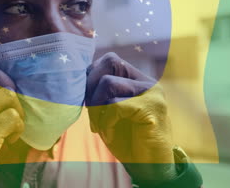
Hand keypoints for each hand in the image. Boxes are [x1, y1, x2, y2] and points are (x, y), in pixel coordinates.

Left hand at [85, 52, 176, 183]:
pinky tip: (110, 134)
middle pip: (110, 62)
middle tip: (91, 112)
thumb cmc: (126, 140)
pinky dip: (106, 121)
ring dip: (96, 108)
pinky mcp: (152, 109)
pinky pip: (115, 105)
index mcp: (138, 79)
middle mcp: (148, 82)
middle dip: (91, 87)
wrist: (148, 168)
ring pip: (108, 83)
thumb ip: (98, 93)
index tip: (87, 102)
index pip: (109, 60)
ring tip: (100, 126)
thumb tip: (77, 77)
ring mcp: (152, 94)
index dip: (90, 78)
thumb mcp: (107, 112)